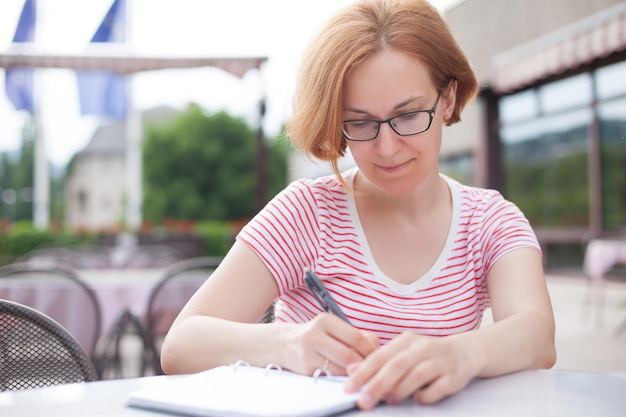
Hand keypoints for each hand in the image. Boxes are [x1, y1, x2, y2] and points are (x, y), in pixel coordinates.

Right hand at [282, 313, 378, 376]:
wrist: (285, 343)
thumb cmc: (317, 336)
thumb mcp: (334, 329)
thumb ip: (356, 335)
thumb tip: (376, 346)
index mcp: (325, 320)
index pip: (355, 337)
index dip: (369, 349)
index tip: (377, 356)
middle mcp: (314, 334)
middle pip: (348, 354)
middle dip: (362, 363)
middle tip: (370, 368)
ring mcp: (308, 352)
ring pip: (340, 368)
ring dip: (352, 372)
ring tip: (358, 372)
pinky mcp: (305, 368)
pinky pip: (330, 376)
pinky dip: (341, 377)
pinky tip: (344, 375)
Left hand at [345, 332, 480, 408]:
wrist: (466, 352)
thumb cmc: (427, 355)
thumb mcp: (402, 353)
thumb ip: (378, 361)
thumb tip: (350, 370)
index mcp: (406, 340)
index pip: (380, 355)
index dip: (363, 372)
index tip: (349, 387)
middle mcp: (423, 347)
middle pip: (397, 365)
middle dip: (377, 385)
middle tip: (363, 401)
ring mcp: (440, 361)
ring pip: (416, 375)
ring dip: (400, 390)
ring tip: (389, 400)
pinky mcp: (455, 376)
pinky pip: (437, 388)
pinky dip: (425, 396)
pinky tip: (417, 399)